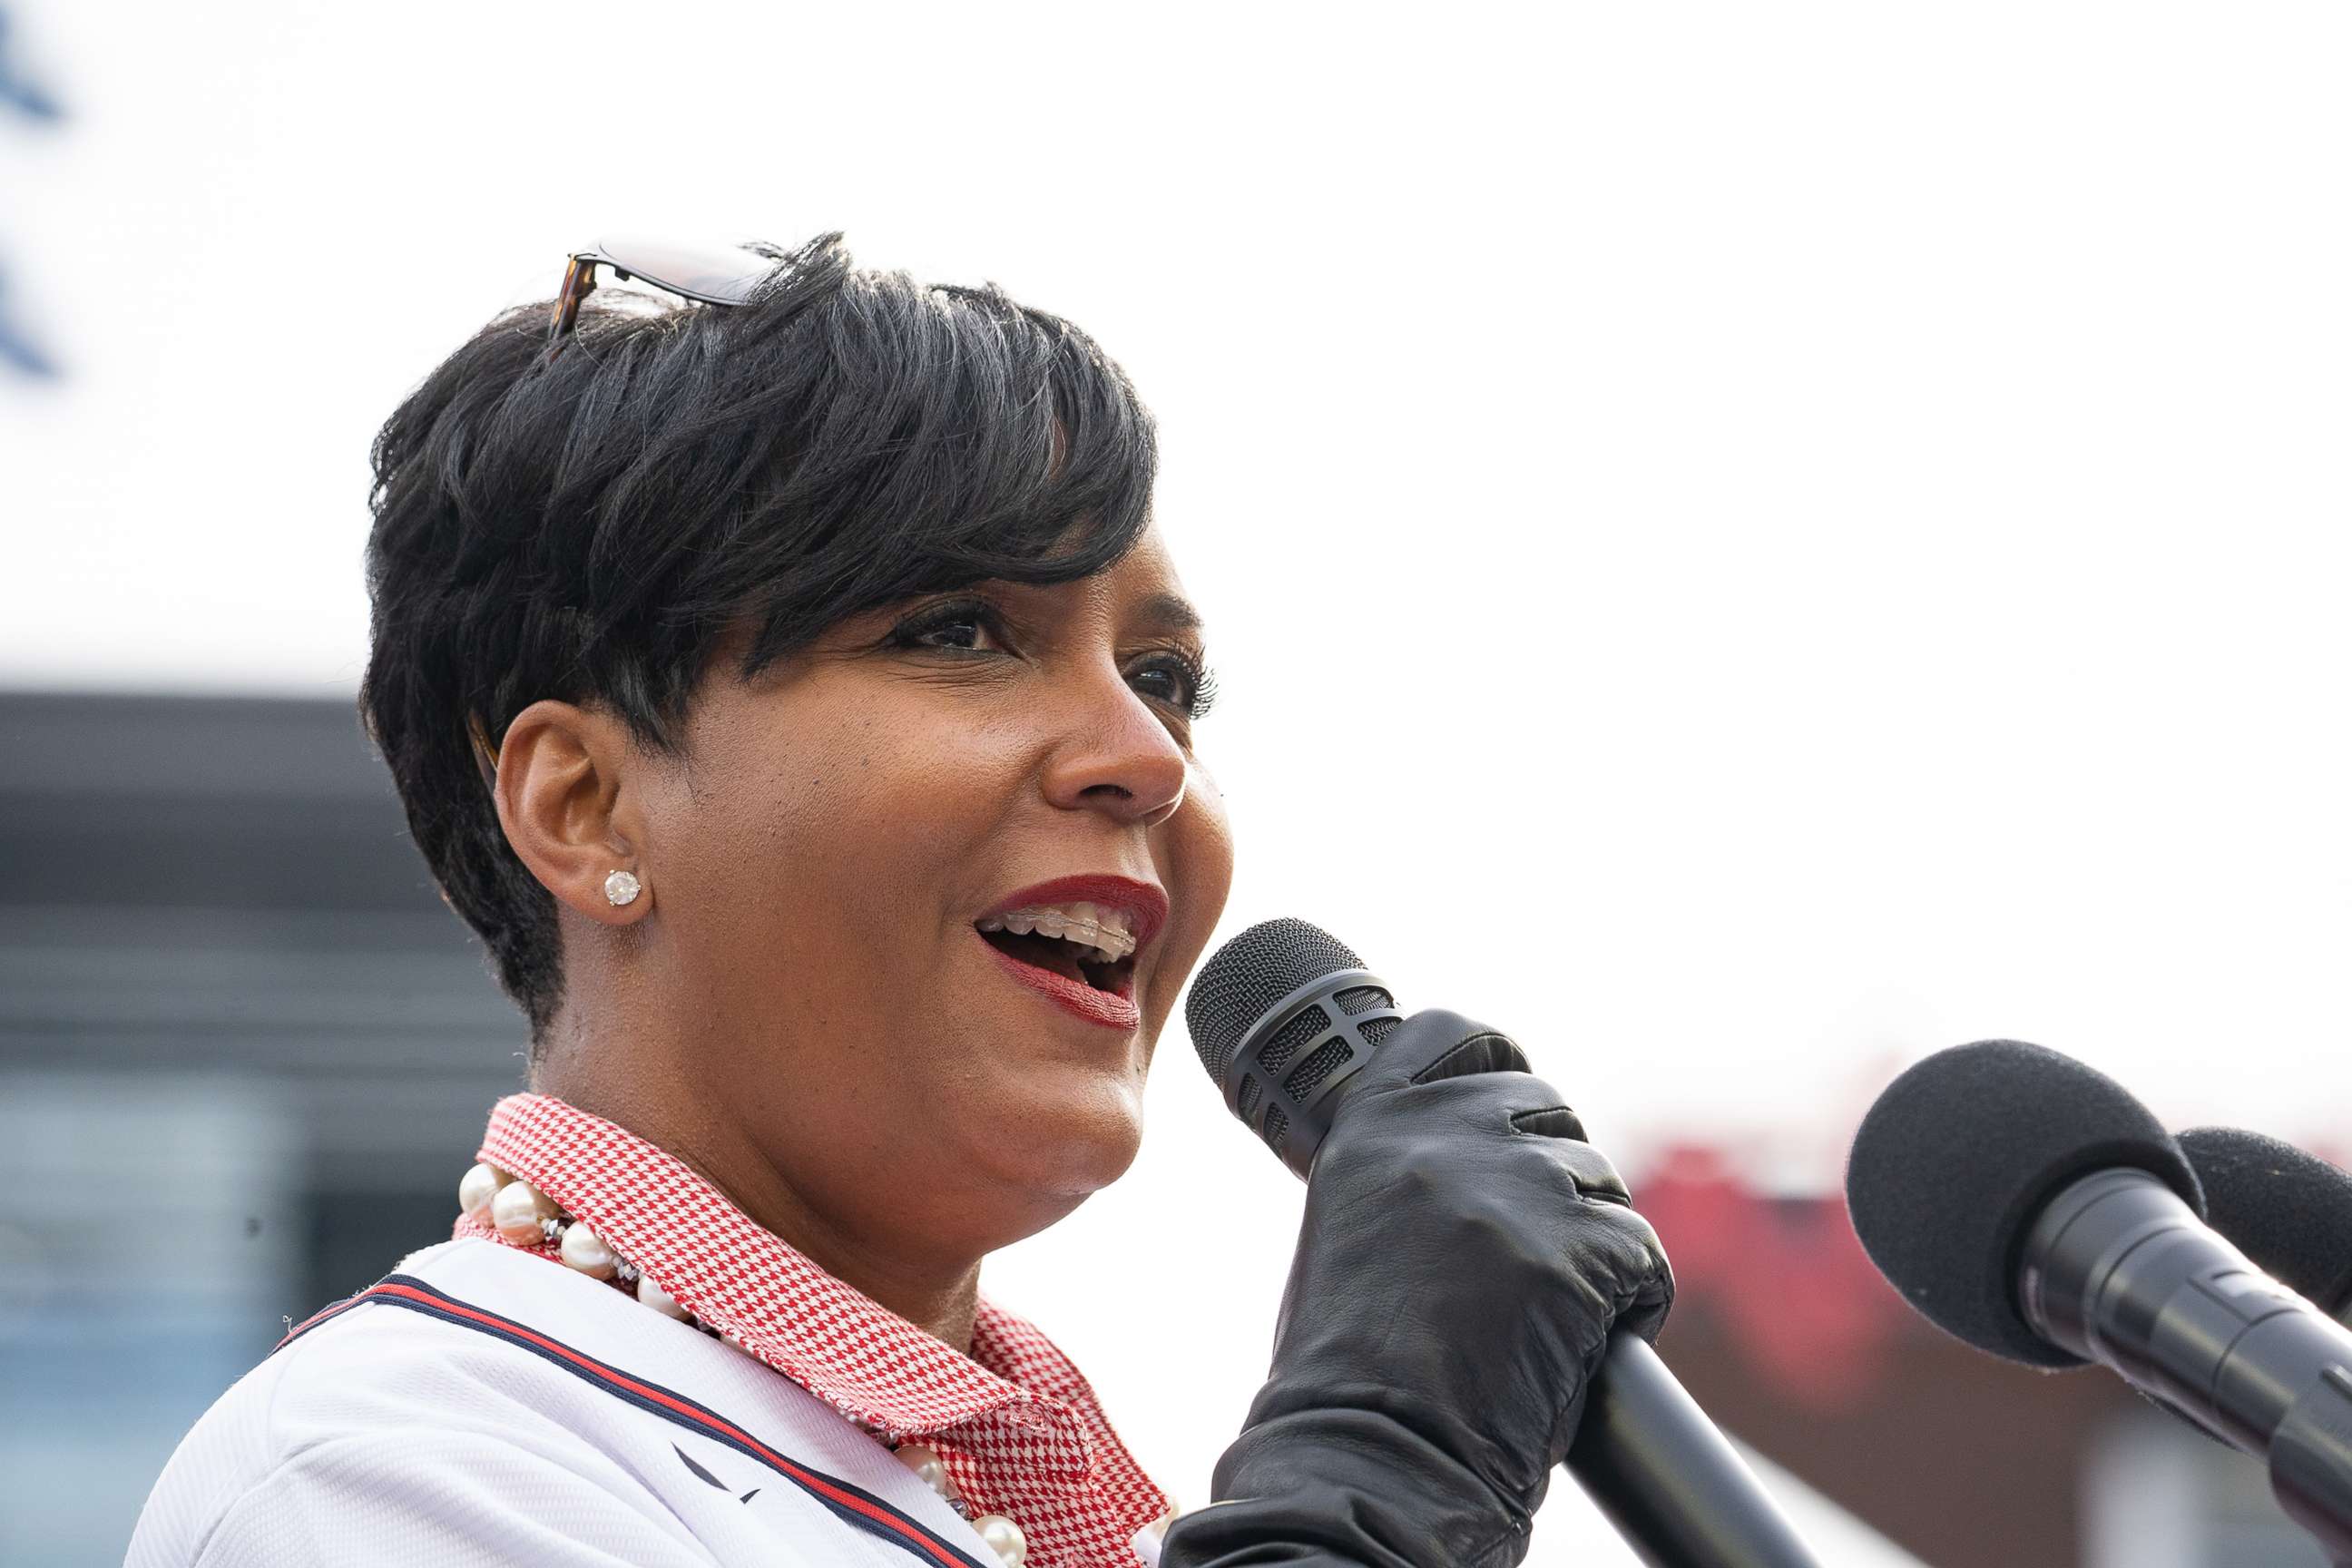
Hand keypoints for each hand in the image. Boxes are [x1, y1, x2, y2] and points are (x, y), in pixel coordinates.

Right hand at [1161, 1009, 1673, 1567]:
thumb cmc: (1345, 1374)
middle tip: (1539, 1251)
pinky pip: (1644, 1255)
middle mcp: (1441, 1136)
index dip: (1495, 1055)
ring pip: (1600, 1183)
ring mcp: (1513, 1186)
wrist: (1371, 1454)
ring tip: (1555, 1316)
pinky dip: (1638, 1299)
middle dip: (1555, 1169)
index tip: (1515, 1088)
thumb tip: (1471, 1161)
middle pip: (1543, 1107)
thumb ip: (1402, 1175)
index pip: (1450, 1033)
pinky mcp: (1577, 1250)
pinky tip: (1598, 1341)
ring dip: (1594, 1239)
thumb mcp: (1348, 1230)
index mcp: (1370, 1125)